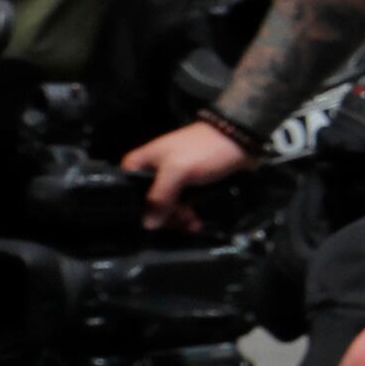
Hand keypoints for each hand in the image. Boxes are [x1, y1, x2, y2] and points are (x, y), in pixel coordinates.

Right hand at [120, 116, 252, 234]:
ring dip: (177, 219)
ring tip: (191, 223)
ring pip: (165, 207)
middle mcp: (151, 171)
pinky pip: (180, 205)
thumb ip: (159, 197)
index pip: (126, 191)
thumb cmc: (203, 151)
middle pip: (147, 203)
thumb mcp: (177, 172)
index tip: (155, 221)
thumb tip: (148, 224)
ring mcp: (169, 178)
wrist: (238, 141)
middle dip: (164, 216)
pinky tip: (195, 223)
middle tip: (181, 219)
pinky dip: (186, 215)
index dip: (138, 209)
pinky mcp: (186, 185)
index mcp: (140, 163)